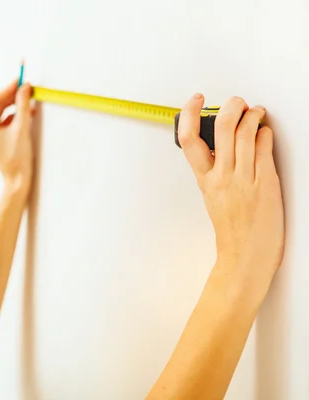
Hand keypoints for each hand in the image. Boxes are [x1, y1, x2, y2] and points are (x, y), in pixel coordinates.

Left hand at [0, 79, 35, 193]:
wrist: (18, 179)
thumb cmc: (17, 158)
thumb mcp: (21, 128)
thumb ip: (22, 105)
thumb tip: (25, 86)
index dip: (8, 88)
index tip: (21, 79)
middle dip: (12, 94)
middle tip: (26, 85)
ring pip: (1, 109)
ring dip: (15, 103)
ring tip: (30, 97)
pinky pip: (5, 117)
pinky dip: (16, 113)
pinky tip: (28, 110)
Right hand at [177, 94, 284, 287]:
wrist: (246, 256)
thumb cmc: (232, 231)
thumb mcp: (213, 198)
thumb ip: (215, 172)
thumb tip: (222, 148)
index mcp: (205, 179)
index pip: (188, 139)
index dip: (189, 113)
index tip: (194, 100)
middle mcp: (222, 175)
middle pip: (221, 127)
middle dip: (230, 106)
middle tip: (235, 101)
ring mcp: (244, 177)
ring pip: (245, 132)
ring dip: (252, 114)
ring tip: (256, 111)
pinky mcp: (265, 181)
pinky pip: (264, 146)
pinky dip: (265, 132)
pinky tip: (265, 131)